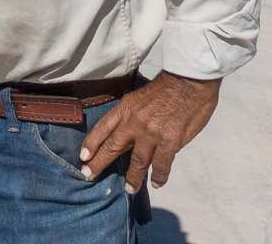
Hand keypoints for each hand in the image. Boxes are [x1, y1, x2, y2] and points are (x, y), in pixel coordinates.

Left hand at [79, 71, 220, 192]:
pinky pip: (162, 164)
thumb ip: (131, 115)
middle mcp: (134, 122)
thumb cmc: (166, 88)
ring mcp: (151, 134)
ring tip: (128, 189)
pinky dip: (159, 176)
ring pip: (137, 162)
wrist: (189, 82)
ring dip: (133, 177)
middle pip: (112, 147)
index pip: (102, 128)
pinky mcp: (170, 142)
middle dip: (99, 163)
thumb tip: (129, 134)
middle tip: (89, 175)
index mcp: (125, 109)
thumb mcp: (138, 96)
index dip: (91, 144)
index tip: (83, 157)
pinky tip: (157, 183)